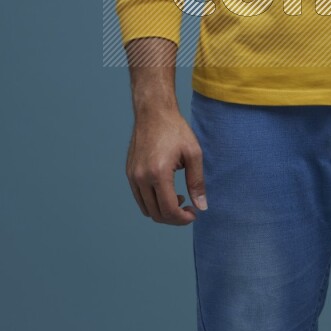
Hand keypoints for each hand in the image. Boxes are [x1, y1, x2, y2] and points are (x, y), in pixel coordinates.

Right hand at [126, 106, 207, 224]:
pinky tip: (167, 191)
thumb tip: (201, 207)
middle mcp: (141, 177)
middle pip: (156, 214)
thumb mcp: (193, 154)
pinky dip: (153, 202)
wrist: (153, 112)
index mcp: (158, 173)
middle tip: (189, 208)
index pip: (169, 210)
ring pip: (146, 209)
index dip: (183, 218)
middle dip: (174, 218)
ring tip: (179, 199)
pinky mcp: (130, 173)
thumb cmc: (175, 130)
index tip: (194, 213)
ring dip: (163, 211)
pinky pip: (140, 198)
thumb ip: (197, 183)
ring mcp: (133, 176)